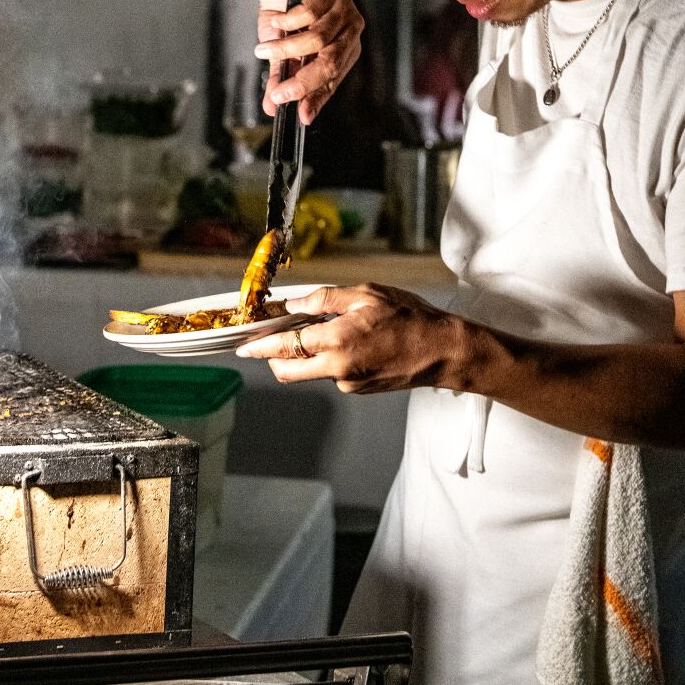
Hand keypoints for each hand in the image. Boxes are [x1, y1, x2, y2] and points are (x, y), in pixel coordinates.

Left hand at [235, 284, 458, 393]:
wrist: (440, 350)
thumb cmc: (409, 317)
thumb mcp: (366, 294)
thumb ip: (326, 298)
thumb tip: (295, 303)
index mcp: (337, 340)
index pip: (286, 346)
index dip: (260, 346)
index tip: (243, 346)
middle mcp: (337, 368)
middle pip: (288, 372)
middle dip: (272, 360)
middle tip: (266, 343)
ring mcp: (348, 383)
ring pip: (311, 371)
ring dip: (308, 355)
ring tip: (329, 329)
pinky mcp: (358, 390)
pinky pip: (333, 374)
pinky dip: (332, 359)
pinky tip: (353, 342)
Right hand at [253, 0, 364, 124]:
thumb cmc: (284, 16)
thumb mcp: (280, 52)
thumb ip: (281, 77)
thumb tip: (271, 108)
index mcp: (345, 49)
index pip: (333, 80)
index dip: (316, 99)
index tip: (300, 116)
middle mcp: (350, 30)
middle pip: (331, 62)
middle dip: (302, 81)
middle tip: (278, 93)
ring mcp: (343, 7)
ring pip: (317, 39)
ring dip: (285, 49)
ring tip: (264, 50)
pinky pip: (308, 13)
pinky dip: (286, 21)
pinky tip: (276, 20)